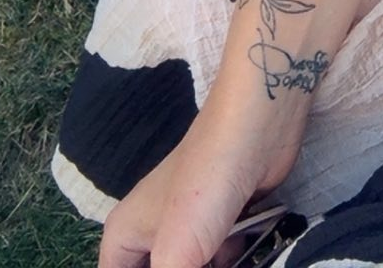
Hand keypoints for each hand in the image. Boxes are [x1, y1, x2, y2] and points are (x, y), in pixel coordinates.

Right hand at [98, 109, 289, 267]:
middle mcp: (151, 233)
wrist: (258, 128)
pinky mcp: (223, 224)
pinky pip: (220, 262)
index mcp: (124, 237)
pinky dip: (232, 266)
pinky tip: (247, 259)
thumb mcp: (175, 255)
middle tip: (207, 266)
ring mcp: (190, 228)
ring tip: (228, 260)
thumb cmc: (204, 186)